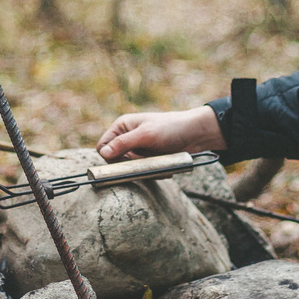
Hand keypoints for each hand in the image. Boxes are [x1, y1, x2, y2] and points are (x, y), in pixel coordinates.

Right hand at [97, 107, 223, 161]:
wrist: (196, 134)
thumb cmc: (170, 128)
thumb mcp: (146, 135)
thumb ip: (123, 143)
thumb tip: (103, 154)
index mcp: (122, 126)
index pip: (103, 146)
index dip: (110, 157)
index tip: (123, 163)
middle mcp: (127, 137)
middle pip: (115, 160)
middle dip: (129, 165)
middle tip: (143, 164)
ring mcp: (138, 149)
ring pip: (129, 168)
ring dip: (142, 169)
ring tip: (158, 164)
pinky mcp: (148, 159)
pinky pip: (142, 171)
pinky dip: (152, 171)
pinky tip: (163, 167)